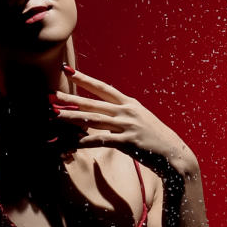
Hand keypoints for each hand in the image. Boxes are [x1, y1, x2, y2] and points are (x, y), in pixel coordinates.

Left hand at [51, 67, 197, 181]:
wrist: (174, 155)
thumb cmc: (157, 140)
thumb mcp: (141, 122)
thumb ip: (125, 117)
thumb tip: (109, 118)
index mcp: (130, 104)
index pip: (103, 88)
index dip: (84, 79)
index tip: (68, 70)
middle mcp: (127, 112)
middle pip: (93, 103)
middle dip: (70, 98)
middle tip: (51, 94)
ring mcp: (127, 126)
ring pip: (92, 120)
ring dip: (71, 117)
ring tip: (54, 115)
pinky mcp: (126, 142)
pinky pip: (99, 141)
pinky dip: (82, 142)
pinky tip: (69, 142)